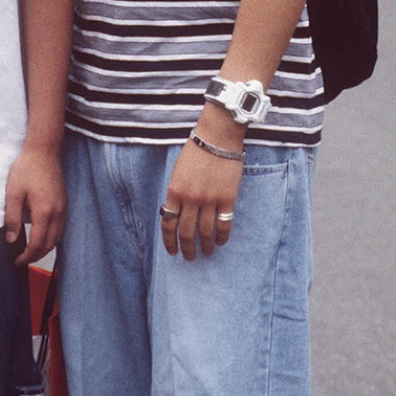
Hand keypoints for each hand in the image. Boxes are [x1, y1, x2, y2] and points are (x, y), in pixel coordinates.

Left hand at [3, 144, 66, 265]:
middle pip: (50, 244)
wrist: (44, 149)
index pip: (38, 244)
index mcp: (44, 212)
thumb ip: (12, 217)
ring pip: (58, 237)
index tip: (17, 261)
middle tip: (23, 259)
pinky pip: (61, 226)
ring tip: (32, 250)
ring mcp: (63, 206)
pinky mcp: (64, 200)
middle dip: (37, 255)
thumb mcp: (13, 192)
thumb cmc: (27, 167)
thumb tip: (11, 239)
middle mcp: (57, 212)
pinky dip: (52, 236)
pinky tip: (42, 234)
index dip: (27, 256)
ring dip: (46, 247)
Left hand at [159, 134, 242, 261]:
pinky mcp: (227, 198)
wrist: (217, 138)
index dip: (169, 241)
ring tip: (207, 253)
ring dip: (205, 246)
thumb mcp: (178, 172)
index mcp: (175, 191)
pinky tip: (220, 241)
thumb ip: (177, 193)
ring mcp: (209, 200)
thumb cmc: (195, 151)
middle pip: (187, 232)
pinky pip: (224, 224)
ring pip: (206, 232)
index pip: (168, 223)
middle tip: (190, 258)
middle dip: (187, 249)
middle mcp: (191, 198)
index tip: (172, 251)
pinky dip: (222, 236)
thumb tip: (177, 215)